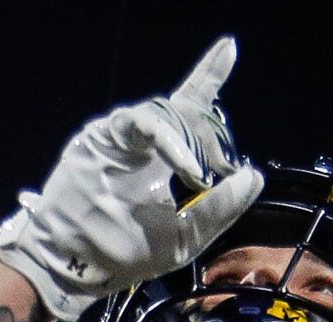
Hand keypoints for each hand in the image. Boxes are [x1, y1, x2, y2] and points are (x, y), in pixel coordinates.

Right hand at [0, 36, 265, 321]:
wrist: (78, 264)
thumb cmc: (128, 251)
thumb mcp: (188, 235)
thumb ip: (221, 208)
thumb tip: (254, 175)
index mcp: (164, 156)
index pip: (191, 109)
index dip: (209, 76)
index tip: (229, 47)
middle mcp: (144, 139)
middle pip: (184, 107)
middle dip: (209, 132)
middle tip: (213, 170)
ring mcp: (123, 135)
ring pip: (167, 114)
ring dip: (191, 145)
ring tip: (198, 176)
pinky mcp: (104, 135)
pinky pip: (145, 123)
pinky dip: (171, 143)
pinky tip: (189, 169)